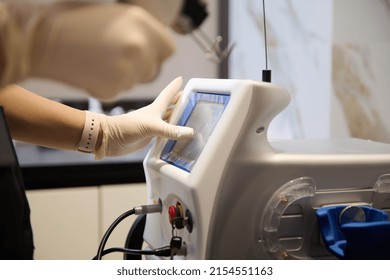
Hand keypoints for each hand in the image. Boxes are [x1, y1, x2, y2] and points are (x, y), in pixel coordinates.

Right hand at [0, 2, 174, 99]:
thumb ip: (142, 32)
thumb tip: (154, 46)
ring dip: (123, 76)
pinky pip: (119, 91)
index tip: (147, 54)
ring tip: (100, 61)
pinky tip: (92, 72)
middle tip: (116, 58)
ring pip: (135, 82)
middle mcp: (139, 47)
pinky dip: (107, 86)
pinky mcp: (113, 90)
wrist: (43, 41)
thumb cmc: (75, 23)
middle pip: (153, 69)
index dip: (156, 53)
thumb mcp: (116, 16)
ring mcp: (127, 70)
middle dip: (139, 67)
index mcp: (142, 23)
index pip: (168, 50)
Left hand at [95, 77, 193, 158]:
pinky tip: (175, 137)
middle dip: (178, 102)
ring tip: (187, 118)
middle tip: (188, 98)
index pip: (168, 94)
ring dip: (176, 119)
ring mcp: (151, 127)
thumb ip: (170, 130)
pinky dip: (171, 135)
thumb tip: (189, 132)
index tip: (181, 79)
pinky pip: (164, 135)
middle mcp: (154, 116)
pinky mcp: (149, 138)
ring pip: (168, 121)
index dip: (174, 87)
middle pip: (169, 107)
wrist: (110, 139)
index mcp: (155, 109)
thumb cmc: (127, 127)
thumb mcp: (151, 127)